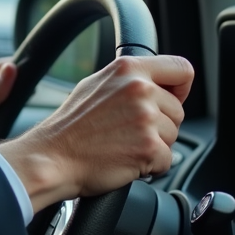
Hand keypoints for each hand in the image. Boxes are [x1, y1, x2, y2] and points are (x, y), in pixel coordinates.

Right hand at [0, 55, 192, 212]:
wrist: (53, 157)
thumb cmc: (70, 127)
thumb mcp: (94, 85)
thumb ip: (127, 79)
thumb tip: (156, 82)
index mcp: (127, 69)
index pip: (181, 69)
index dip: (181, 87)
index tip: (172, 98)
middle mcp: (139, 89)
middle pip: (177, 110)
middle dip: (160, 124)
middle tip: (127, 130)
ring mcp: (145, 118)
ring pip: (173, 135)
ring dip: (154, 145)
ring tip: (123, 144)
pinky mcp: (149, 147)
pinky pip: (167, 160)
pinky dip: (151, 165)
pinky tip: (126, 159)